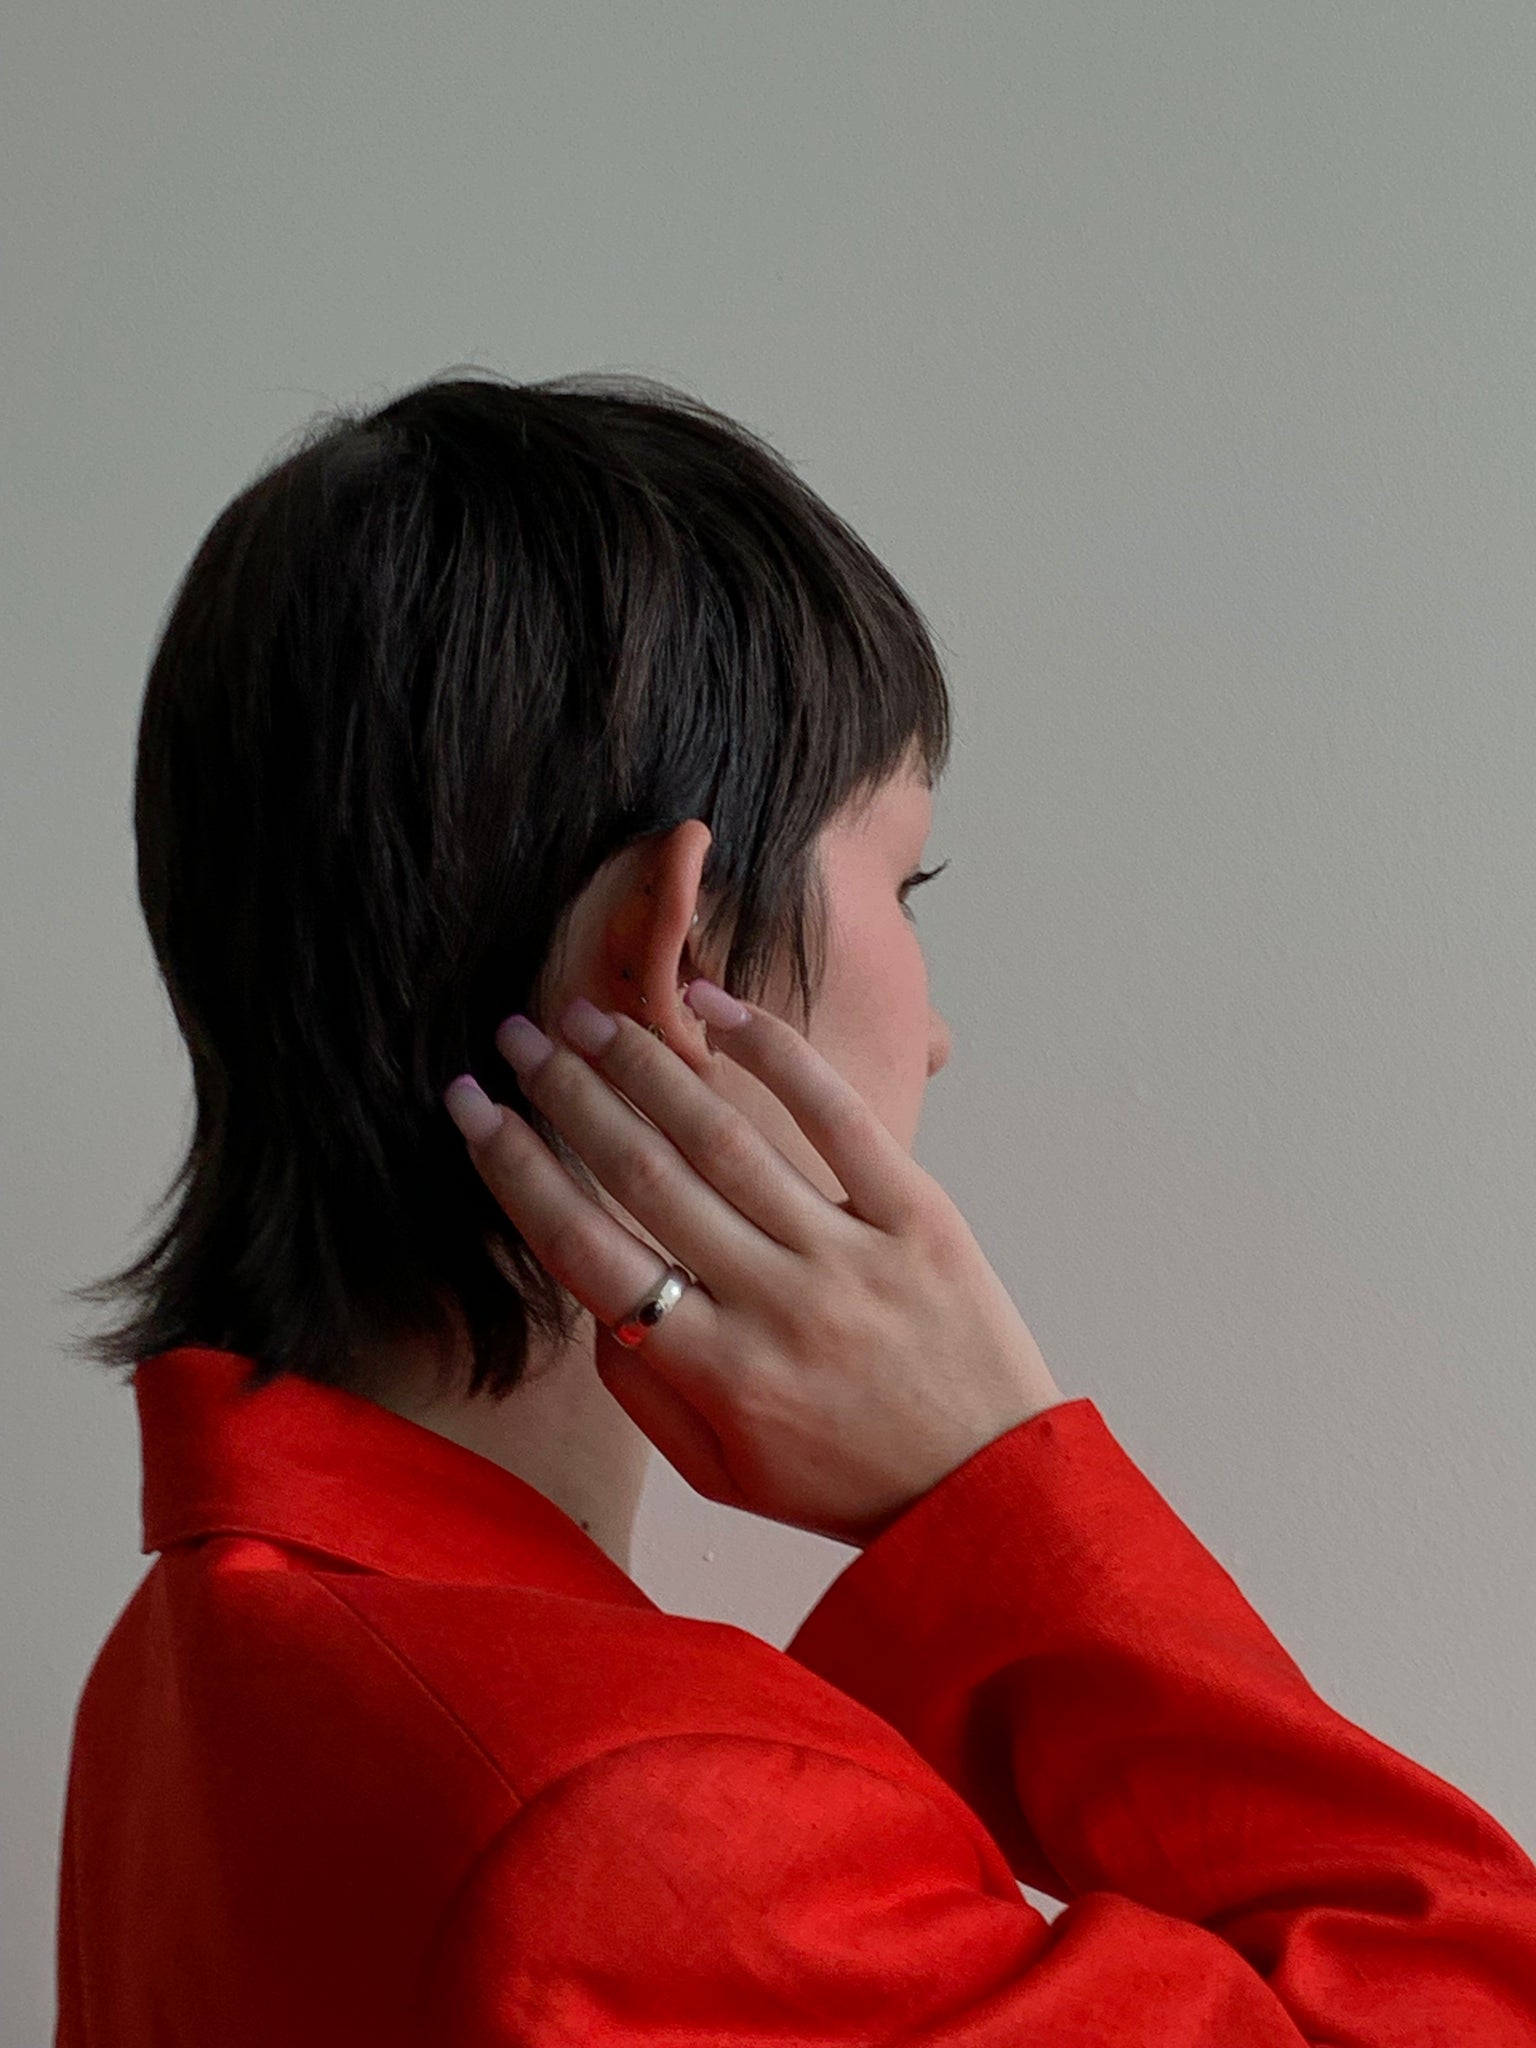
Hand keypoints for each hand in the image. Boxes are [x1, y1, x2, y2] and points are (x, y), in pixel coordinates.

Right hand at [445, 987, 1065, 1547]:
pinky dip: (773, 1054)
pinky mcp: (918, 1213)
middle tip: (516, 1036)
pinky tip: (715, 1009)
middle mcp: (775, 1303)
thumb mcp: (720, 1473)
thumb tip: (596, 1300)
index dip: (517, 1170)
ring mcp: (850, 1251)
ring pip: (725, 1137)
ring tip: (588, 1018)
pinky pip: (837, 1117)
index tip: (471, 1108)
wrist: (992, 1488)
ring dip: (646, 1066)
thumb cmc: (844, 1481)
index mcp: (717, 1372)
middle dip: (566, 1095)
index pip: (588, 1251)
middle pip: (645, 1175)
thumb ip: (643, 1391)